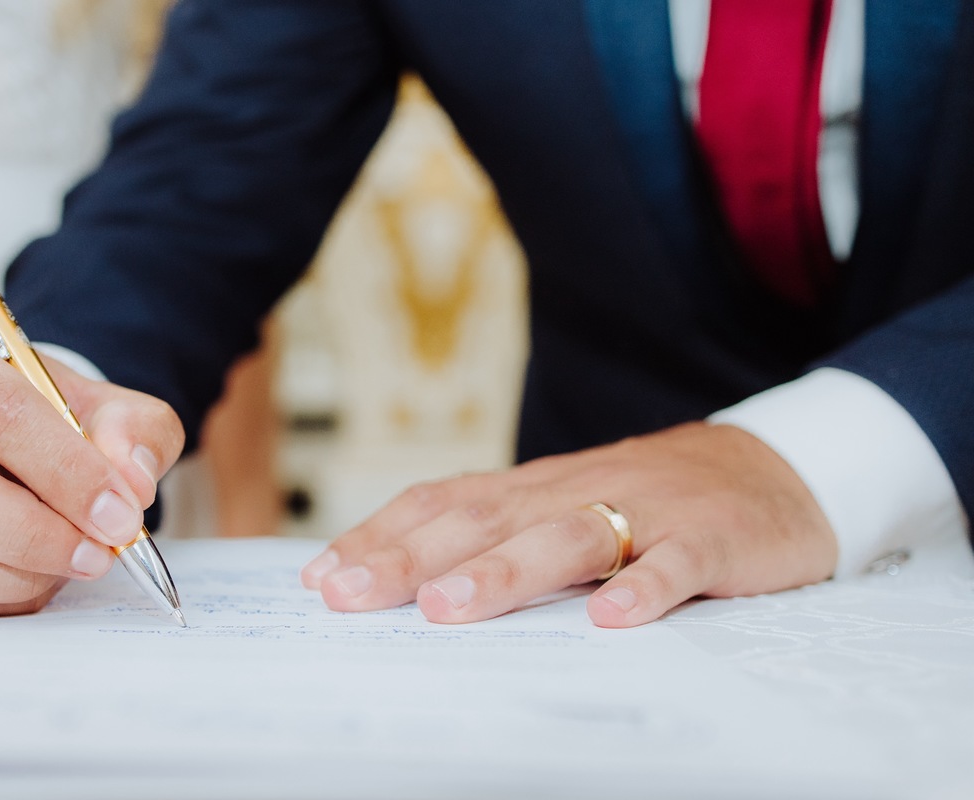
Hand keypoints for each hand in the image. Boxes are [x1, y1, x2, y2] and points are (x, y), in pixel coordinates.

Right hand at [0, 323, 184, 615]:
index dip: (63, 471)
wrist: (22, 441)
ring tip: (70, 565)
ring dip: (11, 575)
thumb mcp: (114, 409)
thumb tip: (130, 480)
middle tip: (97, 553)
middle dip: (31, 534)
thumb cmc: (57, 419)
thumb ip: (136, 432)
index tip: (118, 513)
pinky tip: (36, 580)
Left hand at [300, 422, 836, 626]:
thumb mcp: (566, 505)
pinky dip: (645, 589)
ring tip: (450, 608)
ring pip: (566, 537)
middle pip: (484, 521)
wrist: (771, 467)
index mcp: (534, 488)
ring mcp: (644, 510)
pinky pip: (676, 563)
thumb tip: (409, 575)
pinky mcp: (711, 538)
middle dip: (411, 558)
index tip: (323, 577)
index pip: (442, 503)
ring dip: (504, 572)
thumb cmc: (647, 499)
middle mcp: (575, 490)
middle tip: (352, 595)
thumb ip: (500, 533)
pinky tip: (612, 621)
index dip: (381, 537)